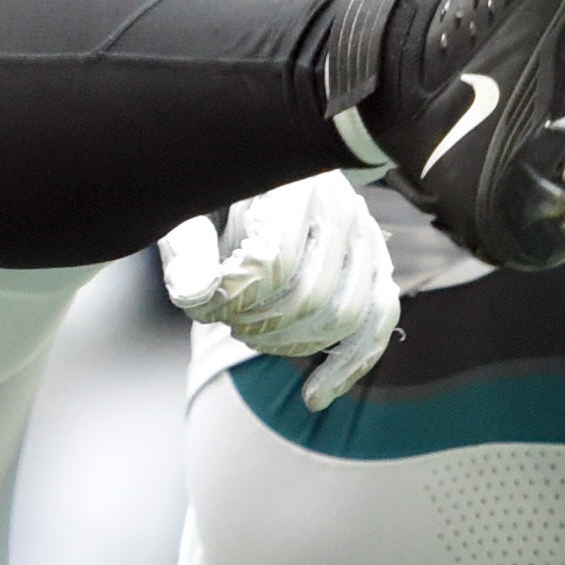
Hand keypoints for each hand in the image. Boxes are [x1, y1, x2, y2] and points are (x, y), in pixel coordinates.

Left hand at [159, 175, 398, 407]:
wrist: (257, 169)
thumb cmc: (217, 193)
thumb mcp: (187, 209)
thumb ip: (186, 247)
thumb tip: (193, 294)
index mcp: (291, 184)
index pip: (273, 263)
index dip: (231, 298)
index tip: (200, 300)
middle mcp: (340, 207)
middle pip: (310, 297)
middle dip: (257, 324)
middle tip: (223, 318)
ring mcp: (365, 240)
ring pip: (344, 317)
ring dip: (288, 342)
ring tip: (248, 331)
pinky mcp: (377, 270)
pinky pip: (377, 325)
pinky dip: (348, 367)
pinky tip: (314, 396)